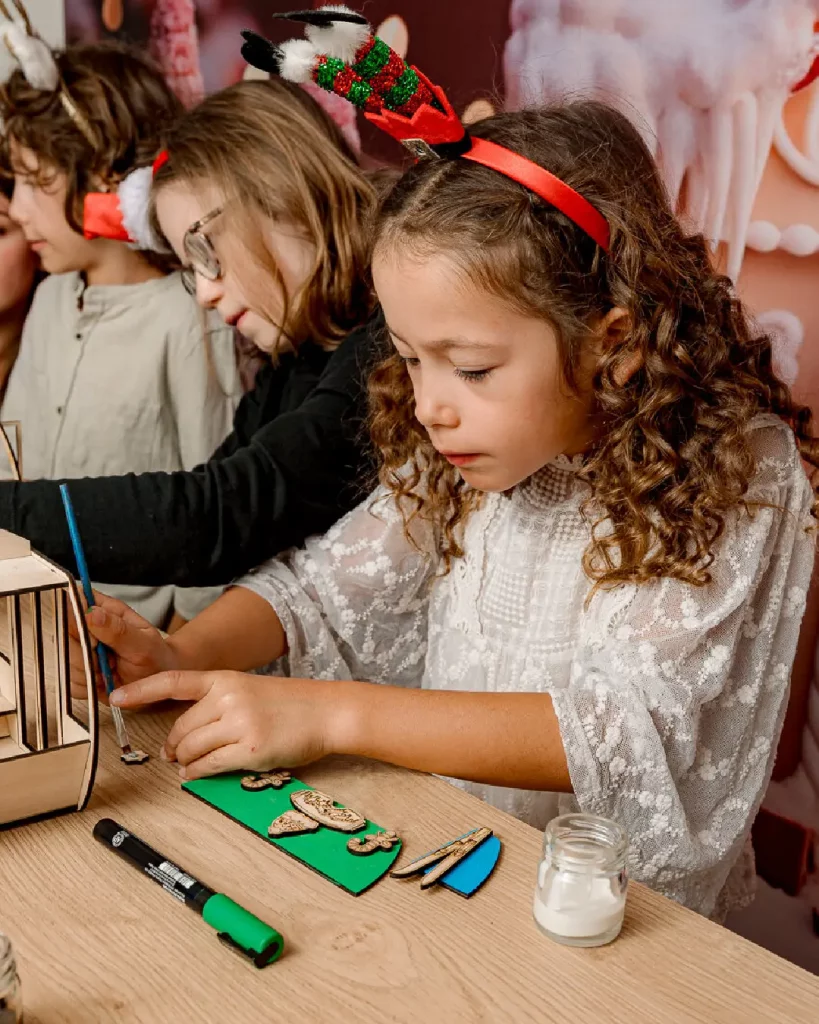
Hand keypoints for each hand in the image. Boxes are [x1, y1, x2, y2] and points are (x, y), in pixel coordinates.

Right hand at [67, 591, 177, 699]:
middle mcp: (89, 627)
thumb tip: (91, 613)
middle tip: (110, 659)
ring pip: (65, 660)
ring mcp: (80, 649)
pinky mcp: (77, 671)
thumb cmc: (155, 658)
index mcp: (106, 610)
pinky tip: (103, 682)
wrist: (158, 685)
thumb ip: (118, 629)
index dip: (76, 619)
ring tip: (110, 670)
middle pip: (63, 634)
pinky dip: (87, 686)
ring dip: (88, 672)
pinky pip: (70, 681)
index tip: (94, 639)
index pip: (75, 600)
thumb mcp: (143, 643)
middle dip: (85, 653)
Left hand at [110, 671, 338, 779]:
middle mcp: (229, 698)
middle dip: (174, 745)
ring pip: (191, 749)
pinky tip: (197, 775)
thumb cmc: (290, 704)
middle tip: (173, 755)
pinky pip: (208, 766)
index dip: (142, 690)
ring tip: (188, 765)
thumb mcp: (251, 690)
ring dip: (185, 762)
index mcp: (226, 678)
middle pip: (181, 727)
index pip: (174, 681)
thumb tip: (187, 735)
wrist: (326, 712)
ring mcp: (239, 723)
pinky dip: (197, 774)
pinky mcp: (249, 750)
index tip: (117, 696)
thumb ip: (219, 703)